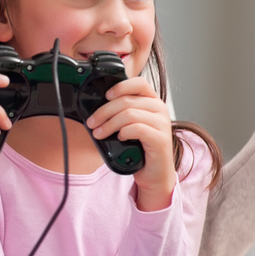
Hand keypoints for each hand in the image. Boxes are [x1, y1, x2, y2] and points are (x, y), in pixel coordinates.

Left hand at [86, 76, 175, 210]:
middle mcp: (160, 109)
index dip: (120, 86)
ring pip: (129, 114)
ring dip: (109, 124)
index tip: (105, 96)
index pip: (139, 83)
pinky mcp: (161, 139)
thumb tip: (95, 107)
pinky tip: (120, 138)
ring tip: (99, 133)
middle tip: (92, 123)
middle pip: (127, 101)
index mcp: (152, 101)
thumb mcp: (128, 124)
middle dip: (104, 112)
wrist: (153, 172)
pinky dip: (124, 132)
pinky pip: (137, 129)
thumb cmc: (139, 147)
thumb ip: (119, 112)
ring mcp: (162, 124)